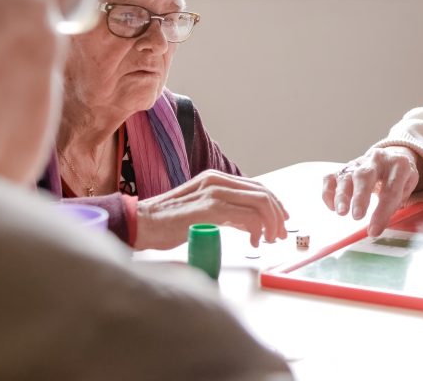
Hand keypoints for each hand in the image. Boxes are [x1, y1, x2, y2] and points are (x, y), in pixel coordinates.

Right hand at [135, 169, 288, 249]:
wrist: (141, 224)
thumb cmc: (167, 223)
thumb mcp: (202, 210)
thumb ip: (226, 212)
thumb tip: (251, 224)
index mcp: (216, 179)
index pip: (256, 187)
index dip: (274, 204)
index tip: (281, 221)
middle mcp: (217, 181)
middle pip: (263, 194)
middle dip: (277, 216)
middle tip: (280, 234)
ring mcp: (214, 192)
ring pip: (260, 203)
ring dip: (271, 223)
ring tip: (268, 240)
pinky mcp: (210, 208)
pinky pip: (248, 216)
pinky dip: (258, 230)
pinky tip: (254, 242)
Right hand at [322, 146, 422, 236]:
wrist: (392, 157)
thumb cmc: (399, 177)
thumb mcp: (408, 186)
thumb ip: (397, 202)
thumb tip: (380, 223)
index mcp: (398, 164)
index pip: (391, 189)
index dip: (382, 211)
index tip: (374, 230)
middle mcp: (377, 160)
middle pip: (365, 176)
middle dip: (360, 197)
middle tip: (357, 216)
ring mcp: (358, 162)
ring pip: (346, 176)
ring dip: (342, 195)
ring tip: (342, 213)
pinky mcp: (344, 167)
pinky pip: (331, 177)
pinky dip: (328, 192)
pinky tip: (332, 207)